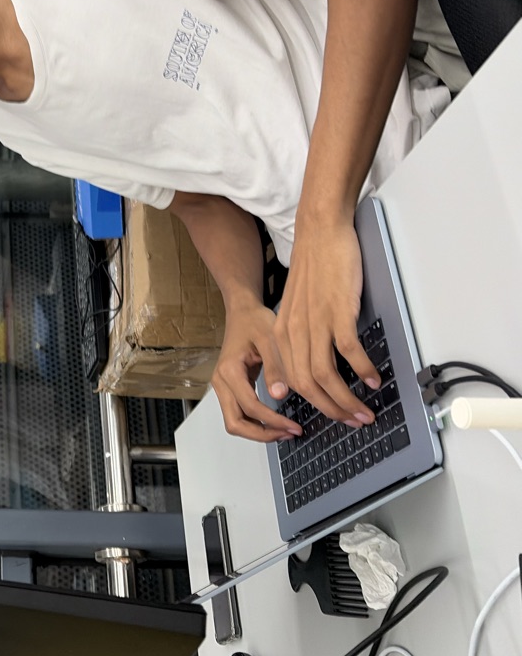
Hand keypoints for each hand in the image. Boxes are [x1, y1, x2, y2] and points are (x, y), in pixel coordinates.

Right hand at [212, 295, 299, 442]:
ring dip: (258, 432)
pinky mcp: (229, 388)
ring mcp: (222, 386)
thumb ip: (275, 367)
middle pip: (235, 423)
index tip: (295, 426)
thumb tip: (280, 395)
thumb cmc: (255, 321)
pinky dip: (255, 423)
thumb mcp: (270, 339)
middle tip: (289, 434)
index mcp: (229, 370)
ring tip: (284, 431)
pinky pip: (238, 413)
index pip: (250, 407)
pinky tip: (275, 421)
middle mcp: (220, 381)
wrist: (242, 312)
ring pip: (235, 422)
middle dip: (263, 434)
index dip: (273, 421)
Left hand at [274, 217, 379, 428]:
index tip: (331, 415)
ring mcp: (315, 322)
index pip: (293, 381)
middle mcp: (294, 331)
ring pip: (326, 375)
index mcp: (282, 333)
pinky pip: (348, 351)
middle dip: (332, 410)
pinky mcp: (337, 311)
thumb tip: (313, 365)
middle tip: (354, 422)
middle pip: (308, 385)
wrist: (320, 233)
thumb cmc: (314, 269)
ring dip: (347, 399)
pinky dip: (362, 369)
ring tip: (366, 411)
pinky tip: (373, 379)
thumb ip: (300, 336)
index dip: (313, 404)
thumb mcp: (298, 307)